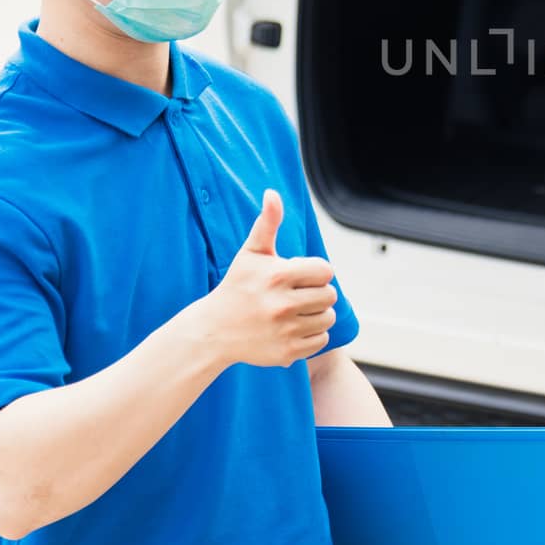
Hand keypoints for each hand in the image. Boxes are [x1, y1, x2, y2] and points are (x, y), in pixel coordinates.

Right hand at [194, 190, 337, 367]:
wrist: (213, 331)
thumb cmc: (237, 286)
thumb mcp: (251, 253)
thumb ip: (267, 223)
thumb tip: (273, 193)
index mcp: (278, 275)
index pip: (325, 271)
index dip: (315, 272)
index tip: (299, 276)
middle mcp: (282, 304)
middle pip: (330, 295)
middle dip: (317, 293)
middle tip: (298, 294)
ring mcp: (285, 330)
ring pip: (328, 318)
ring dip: (317, 314)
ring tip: (296, 311)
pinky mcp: (287, 352)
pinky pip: (321, 340)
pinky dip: (312, 335)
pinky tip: (293, 328)